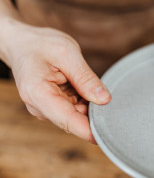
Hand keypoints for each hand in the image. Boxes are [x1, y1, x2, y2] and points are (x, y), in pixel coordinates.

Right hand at [6, 21, 110, 142]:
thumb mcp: (67, 53)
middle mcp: (39, 106)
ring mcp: (45, 107)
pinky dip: (84, 100)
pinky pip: (74, 108)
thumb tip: (104, 99)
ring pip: (76, 115)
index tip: (106, 134)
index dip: (88, 130)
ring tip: (90, 83)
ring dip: (89, 104)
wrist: (22, 42)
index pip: (67, 120)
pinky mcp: (52, 105)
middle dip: (94, 113)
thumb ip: (85, 78)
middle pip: (74, 120)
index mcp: (38, 93)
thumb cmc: (41, 44)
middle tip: (107, 95)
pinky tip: (85, 86)